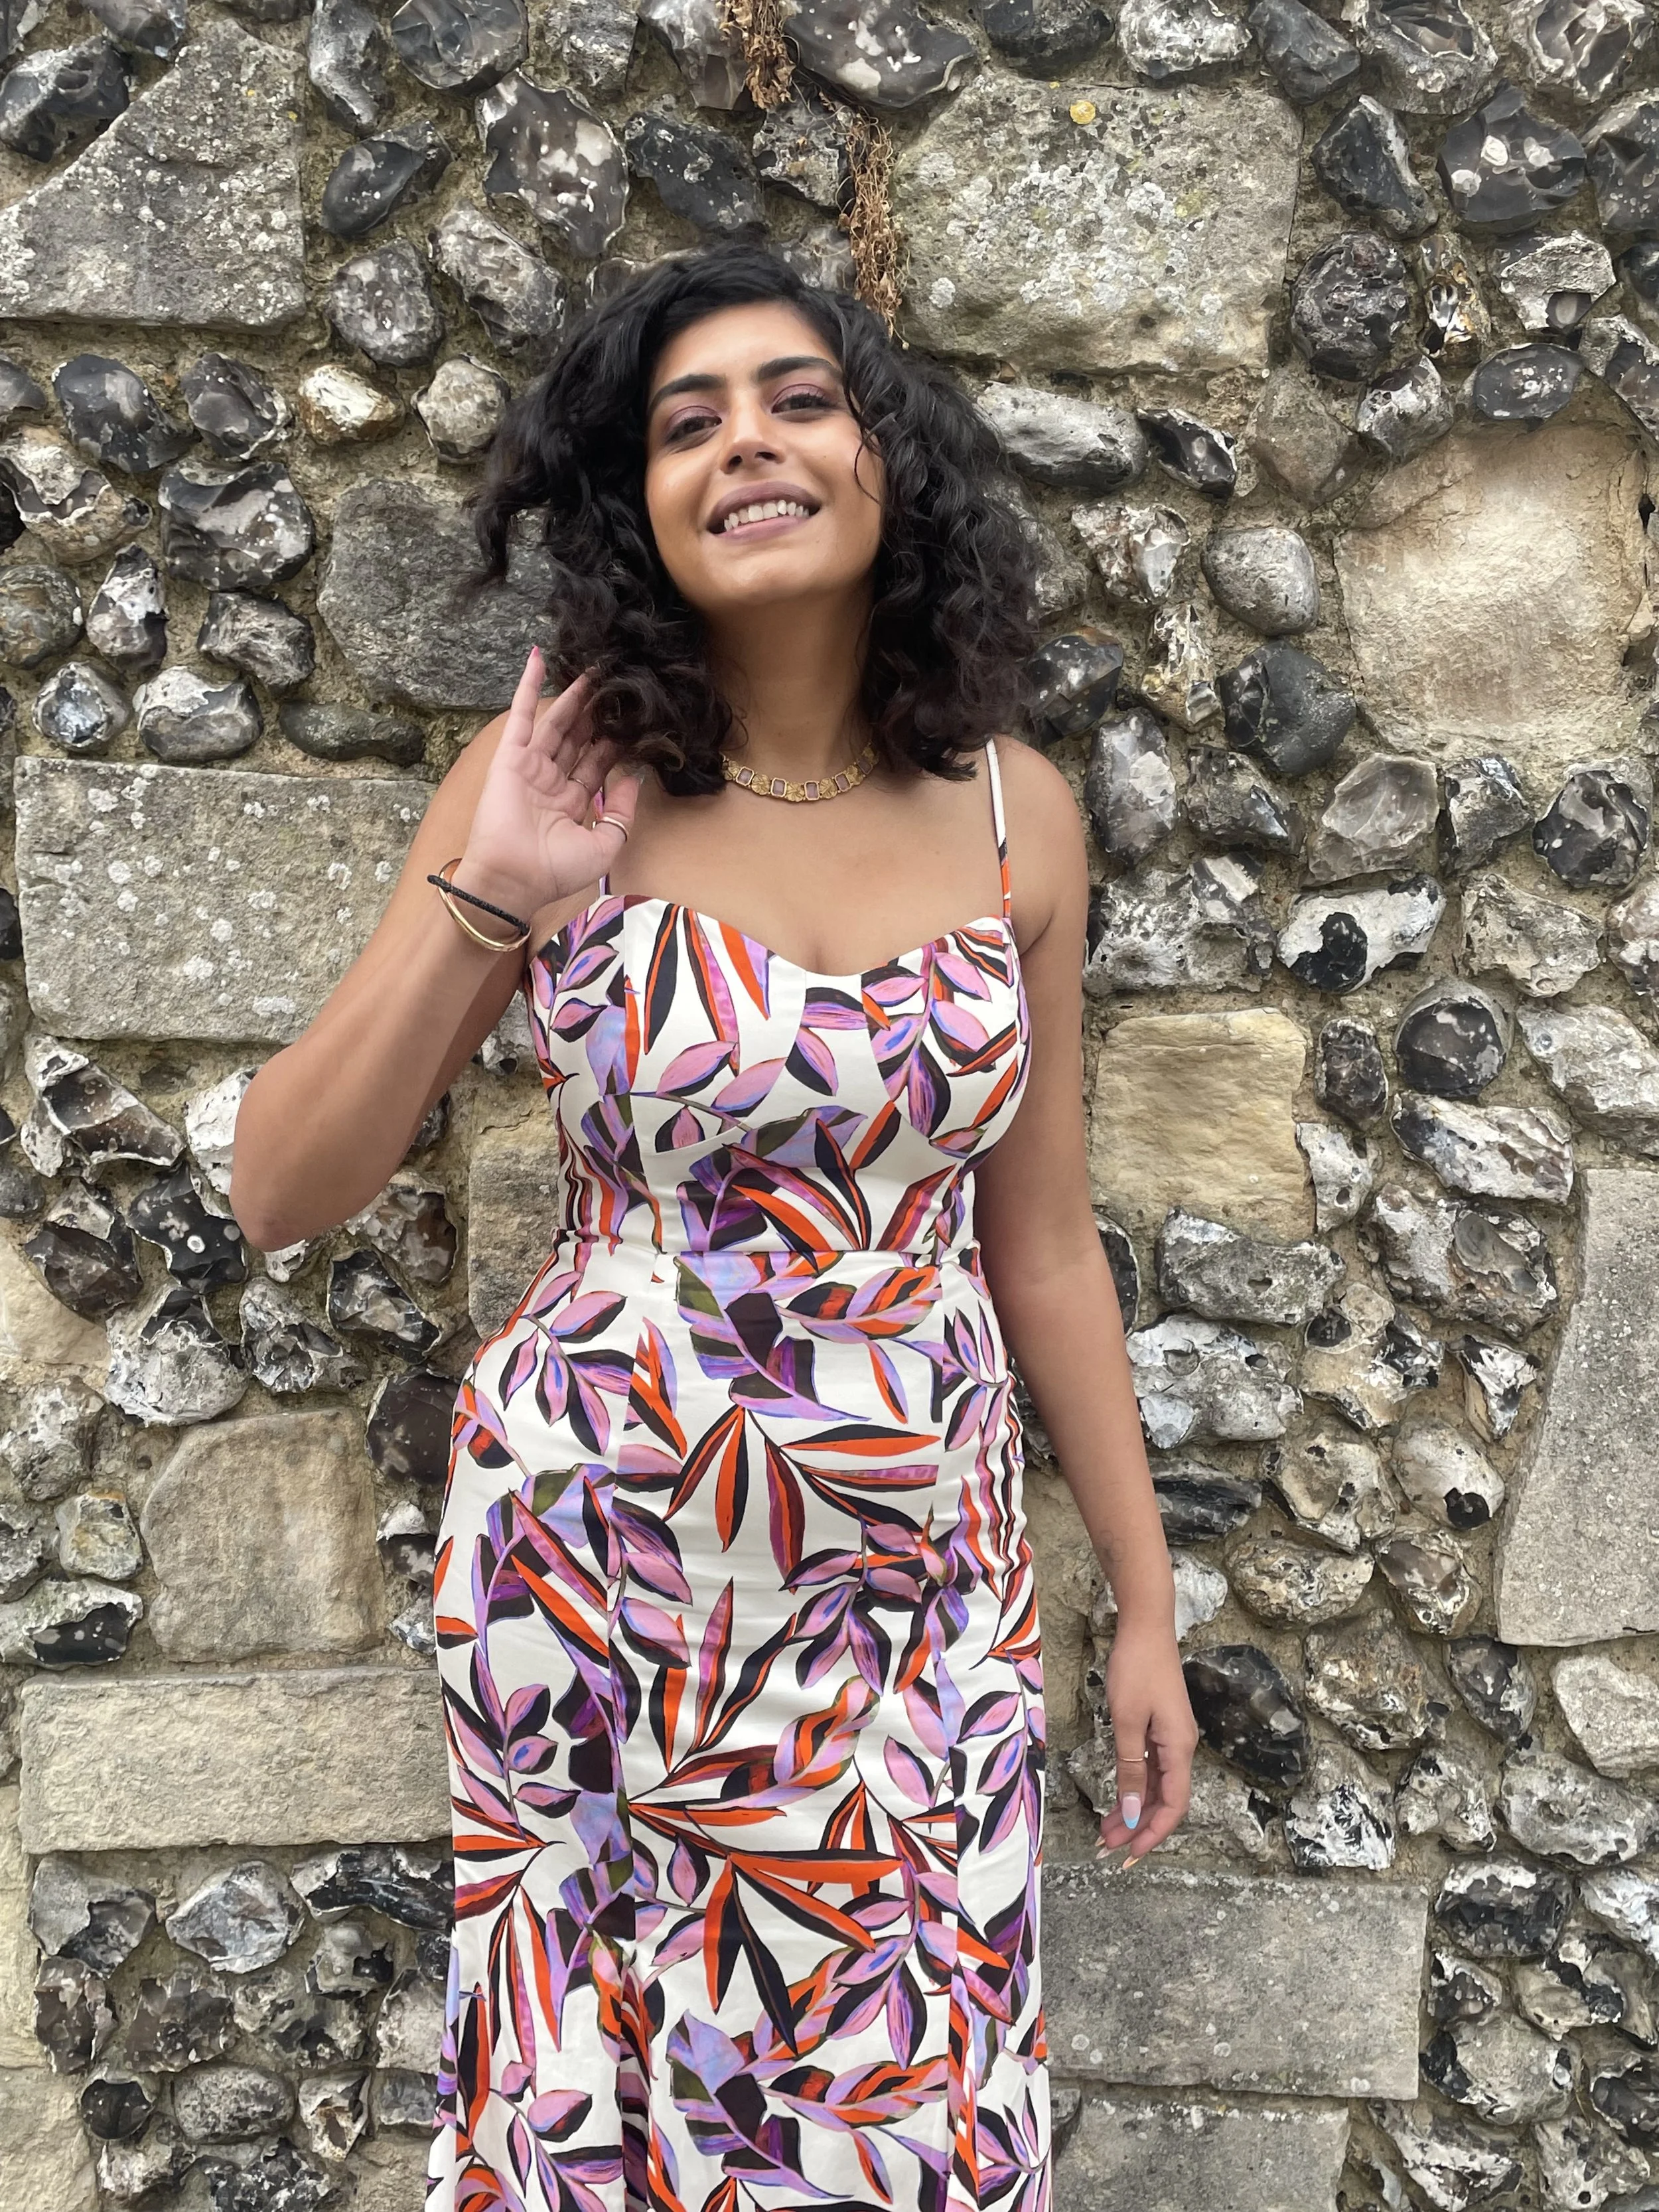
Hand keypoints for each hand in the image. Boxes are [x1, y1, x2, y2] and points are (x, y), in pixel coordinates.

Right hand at [455, 648, 643, 917]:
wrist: (512, 879)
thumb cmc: (555, 870)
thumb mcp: (604, 847)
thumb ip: (621, 814)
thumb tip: (632, 777)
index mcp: (573, 803)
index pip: (598, 764)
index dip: (614, 741)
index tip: (632, 717)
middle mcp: (552, 782)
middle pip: (579, 738)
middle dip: (597, 712)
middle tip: (615, 684)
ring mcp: (530, 767)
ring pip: (557, 723)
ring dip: (573, 696)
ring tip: (593, 669)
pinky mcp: (511, 757)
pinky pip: (521, 715)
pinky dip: (528, 686)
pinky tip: (539, 657)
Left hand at [1097, 1613, 1197, 1867]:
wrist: (1145, 1627)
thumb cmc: (1136, 1669)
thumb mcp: (1128, 1721)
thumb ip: (1131, 1769)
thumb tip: (1133, 1814)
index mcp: (1179, 1749)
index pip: (1173, 1806)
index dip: (1152, 1834)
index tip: (1127, 1854)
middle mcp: (1181, 1748)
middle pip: (1164, 1801)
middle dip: (1136, 1828)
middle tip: (1105, 1848)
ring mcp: (1171, 1738)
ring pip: (1156, 1787)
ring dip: (1133, 1811)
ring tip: (1105, 1831)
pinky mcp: (1160, 1728)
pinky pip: (1151, 1769)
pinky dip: (1133, 1787)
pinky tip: (1118, 1800)